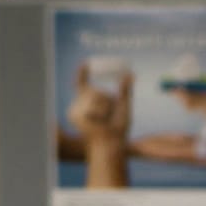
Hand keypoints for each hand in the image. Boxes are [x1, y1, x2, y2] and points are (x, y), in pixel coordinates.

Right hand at [64, 62, 132, 187]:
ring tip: (104, 119)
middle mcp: (79, 105)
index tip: (85, 63)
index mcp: (89, 102)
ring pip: (94, 95)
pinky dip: (101, 111)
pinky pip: (93, 104)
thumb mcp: (124, 106)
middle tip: (108, 116)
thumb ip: (125, 90)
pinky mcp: (75, 114)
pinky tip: (99, 121)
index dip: (83, 72)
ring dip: (106, 106)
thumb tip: (130, 74)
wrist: (111, 142)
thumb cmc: (117, 129)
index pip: (82, 84)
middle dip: (107, 99)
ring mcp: (75, 110)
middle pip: (94, 90)